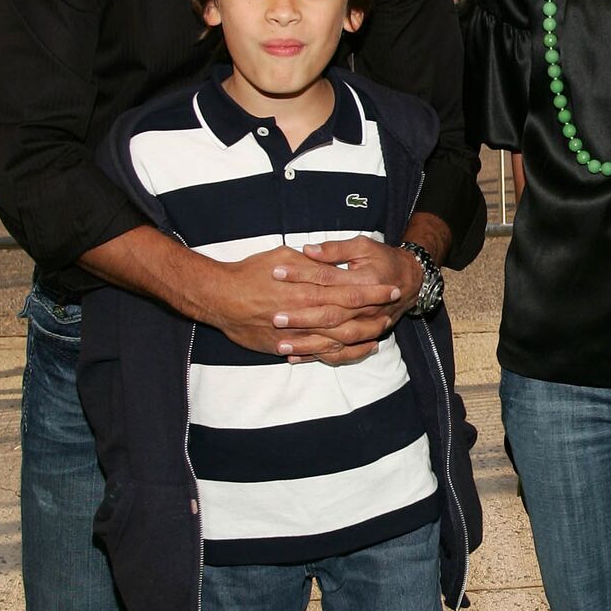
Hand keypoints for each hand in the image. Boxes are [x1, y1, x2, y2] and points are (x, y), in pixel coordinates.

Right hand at [207, 240, 410, 364]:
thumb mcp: (283, 255)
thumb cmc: (250, 272)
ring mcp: (297, 333)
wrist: (219, 296)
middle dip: (373, 317)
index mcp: (308, 287)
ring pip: (338, 340)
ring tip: (379, 336)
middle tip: (392, 314)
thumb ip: (310, 262)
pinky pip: (318, 354)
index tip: (391, 288)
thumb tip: (329, 261)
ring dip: (360, 338)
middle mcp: (306, 312)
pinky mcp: (286, 346)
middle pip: (349, 318)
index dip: (373, 291)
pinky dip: (338, 354)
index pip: (350, 290)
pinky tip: (352, 350)